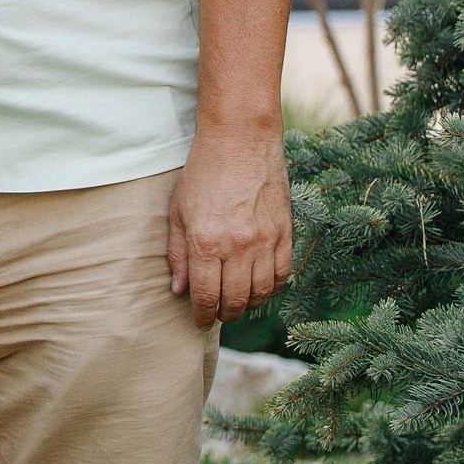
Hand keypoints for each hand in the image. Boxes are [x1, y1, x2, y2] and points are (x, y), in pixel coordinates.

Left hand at [168, 126, 291, 329]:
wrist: (241, 141)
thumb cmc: (203, 173)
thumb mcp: (178, 211)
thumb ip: (178, 253)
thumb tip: (179, 290)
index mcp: (206, 242)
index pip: (205, 295)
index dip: (201, 315)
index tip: (198, 322)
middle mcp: (238, 246)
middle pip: (235, 300)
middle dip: (223, 314)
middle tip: (216, 314)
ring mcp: (266, 241)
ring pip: (261, 293)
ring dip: (247, 305)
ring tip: (236, 302)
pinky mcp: (285, 233)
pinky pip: (283, 275)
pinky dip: (271, 289)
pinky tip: (260, 287)